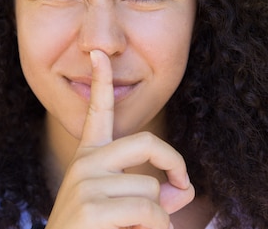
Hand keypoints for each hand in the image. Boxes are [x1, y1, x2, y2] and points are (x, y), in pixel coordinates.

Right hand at [45, 50, 194, 228]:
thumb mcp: (125, 212)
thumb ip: (154, 196)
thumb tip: (181, 188)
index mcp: (89, 159)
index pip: (98, 114)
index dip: (101, 82)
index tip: (98, 54)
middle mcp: (85, 164)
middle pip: (148, 143)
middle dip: (174, 164)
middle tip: (182, 189)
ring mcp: (86, 183)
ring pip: (153, 190)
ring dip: (159, 220)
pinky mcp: (92, 207)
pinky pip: (151, 212)